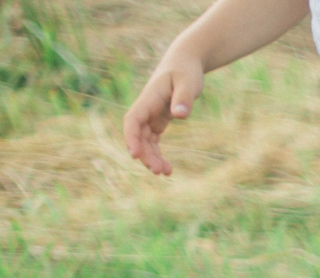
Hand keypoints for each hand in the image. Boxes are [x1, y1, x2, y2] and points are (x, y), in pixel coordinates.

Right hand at [122, 53, 203, 175]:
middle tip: (160, 172)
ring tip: (166, 173)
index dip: (131, 137)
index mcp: (149, 98)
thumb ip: (184, 98)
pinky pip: (153, 139)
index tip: (134, 154)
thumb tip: (179, 115)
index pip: (133, 120)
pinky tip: (167, 168)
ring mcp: (151, 114)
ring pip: (145, 139)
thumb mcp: (188, 82)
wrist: (185, 61)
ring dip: (152, 156)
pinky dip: (157, 153)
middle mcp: (146, 107)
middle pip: (138, 134)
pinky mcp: (159, 119)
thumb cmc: (186, 70)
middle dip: (145, 153)